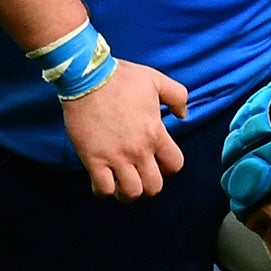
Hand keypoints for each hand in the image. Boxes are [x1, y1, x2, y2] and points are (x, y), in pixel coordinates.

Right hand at [60, 60, 187, 199]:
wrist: (87, 77)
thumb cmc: (122, 78)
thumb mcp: (157, 81)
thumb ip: (177, 97)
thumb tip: (183, 115)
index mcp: (156, 134)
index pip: (175, 164)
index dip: (169, 167)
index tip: (159, 163)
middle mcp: (139, 150)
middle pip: (154, 186)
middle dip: (150, 185)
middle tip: (141, 176)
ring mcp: (115, 156)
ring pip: (130, 192)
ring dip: (128, 193)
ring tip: (123, 184)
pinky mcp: (93, 158)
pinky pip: (102, 188)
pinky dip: (104, 191)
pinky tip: (103, 182)